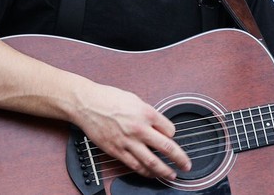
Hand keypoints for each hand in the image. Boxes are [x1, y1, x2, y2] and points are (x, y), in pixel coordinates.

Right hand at [74, 84, 191, 180]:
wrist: (87, 104)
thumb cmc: (109, 99)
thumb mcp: (136, 100)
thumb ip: (149, 114)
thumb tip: (158, 125)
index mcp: (147, 113)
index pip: (170, 130)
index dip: (173, 135)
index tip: (172, 138)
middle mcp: (140, 129)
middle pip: (167, 148)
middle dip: (180, 159)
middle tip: (186, 165)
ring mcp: (128, 142)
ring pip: (151, 162)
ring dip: (164, 171)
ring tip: (171, 175)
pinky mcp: (116, 151)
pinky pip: (134, 165)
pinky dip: (145, 172)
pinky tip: (150, 174)